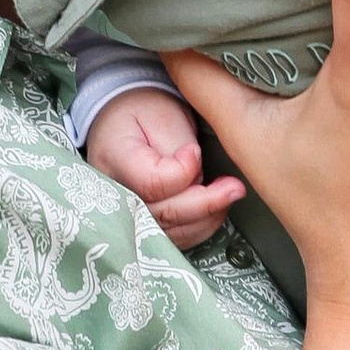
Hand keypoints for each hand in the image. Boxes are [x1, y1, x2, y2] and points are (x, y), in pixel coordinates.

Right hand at [85, 87, 247, 249]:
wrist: (124, 121)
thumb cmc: (143, 112)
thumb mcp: (162, 114)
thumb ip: (178, 147)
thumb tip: (196, 178)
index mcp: (114, 158)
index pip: (152, 182)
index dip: (182, 172)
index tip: (194, 151)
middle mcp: (115, 194)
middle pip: (164, 213)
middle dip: (206, 203)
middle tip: (235, 187)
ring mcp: (126, 215)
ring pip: (172, 232)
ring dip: (207, 217)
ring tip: (228, 194)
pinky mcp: (142, 225)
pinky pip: (175, 237)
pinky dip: (200, 226)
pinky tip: (216, 207)